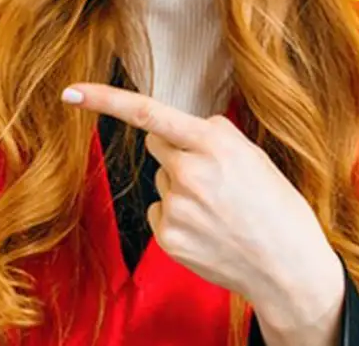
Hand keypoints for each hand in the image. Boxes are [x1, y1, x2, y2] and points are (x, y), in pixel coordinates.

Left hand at [61, 84, 342, 322]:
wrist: (287, 265)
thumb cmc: (274, 203)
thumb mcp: (251, 153)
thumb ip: (212, 134)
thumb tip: (178, 128)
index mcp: (214, 142)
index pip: (149, 114)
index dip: (105, 100)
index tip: (71, 92)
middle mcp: (190, 172)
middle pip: (157, 144)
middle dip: (176, 150)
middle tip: (213, 173)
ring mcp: (176, 208)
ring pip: (162, 179)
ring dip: (181, 187)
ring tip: (219, 207)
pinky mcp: (168, 237)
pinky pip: (159, 210)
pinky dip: (178, 216)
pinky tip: (207, 227)